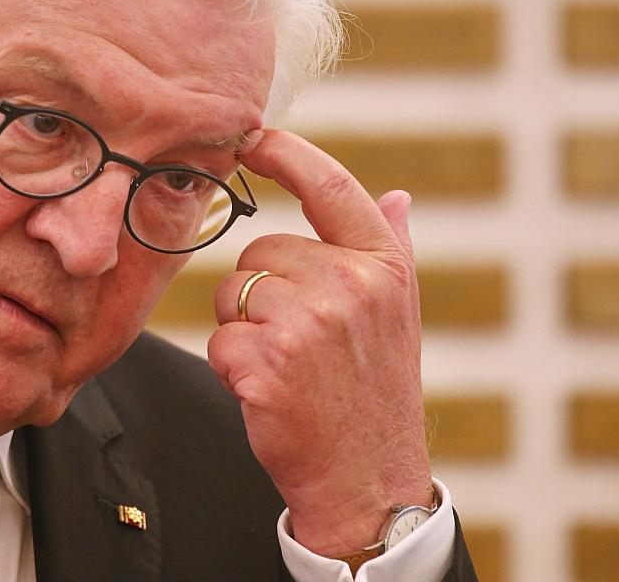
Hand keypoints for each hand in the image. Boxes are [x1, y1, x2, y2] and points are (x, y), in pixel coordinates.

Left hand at [208, 129, 432, 555]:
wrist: (368, 480)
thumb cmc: (375, 392)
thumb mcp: (399, 317)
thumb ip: (392, 250)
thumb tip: (398, 195)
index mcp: (383, 267)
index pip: (329, 186)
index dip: (285, 153)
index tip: (253, 138)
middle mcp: (350, 286)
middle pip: (259, 250)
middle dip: (261, 290)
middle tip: (297, 341)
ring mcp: (308, 324)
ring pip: (232, 292)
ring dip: (244, 328)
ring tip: (286, 367)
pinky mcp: (266, 363)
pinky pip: (219, 339)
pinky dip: (231, 366)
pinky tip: (269, 392)